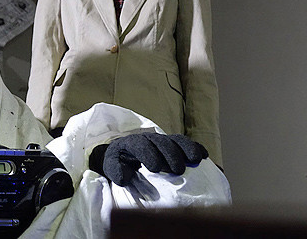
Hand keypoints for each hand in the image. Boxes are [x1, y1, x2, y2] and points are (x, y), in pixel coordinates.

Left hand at [89, 133, 207, 185]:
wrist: (124, 153)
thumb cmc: (119, 162)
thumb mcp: (112, 166)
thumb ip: (116, 171)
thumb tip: (124, 178)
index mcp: (132, 143)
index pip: (140, 145)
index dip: (148, 155)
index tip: (155, 168)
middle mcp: (148, 138)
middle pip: (161, 142)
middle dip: (170, 154)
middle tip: (177, 170)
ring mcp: (162, 139)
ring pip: (175, 140)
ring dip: (186, 149)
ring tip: (195, 160)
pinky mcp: (173, 143)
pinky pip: (185, 142)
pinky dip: (195, 147)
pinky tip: (204, 155)